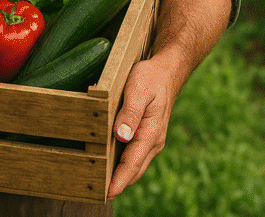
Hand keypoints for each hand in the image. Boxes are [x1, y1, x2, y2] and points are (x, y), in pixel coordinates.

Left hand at [106, 57, 177, 198]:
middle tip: (98, 193)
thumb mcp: (138, 90)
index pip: (132, 163)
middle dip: (119, 183)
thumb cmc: (150, 78)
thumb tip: (121, 137)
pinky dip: (124, 163)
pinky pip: (135, 154)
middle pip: (134, 169)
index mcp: (151, 133)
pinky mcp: (147, 134)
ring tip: (101, 183)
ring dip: (121, 175)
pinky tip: (111, 163)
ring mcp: (151, 139)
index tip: (107, 193)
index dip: (119, 180)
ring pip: (135, 163)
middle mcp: (153, 141)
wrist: (166, 71)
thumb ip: (130, 114)